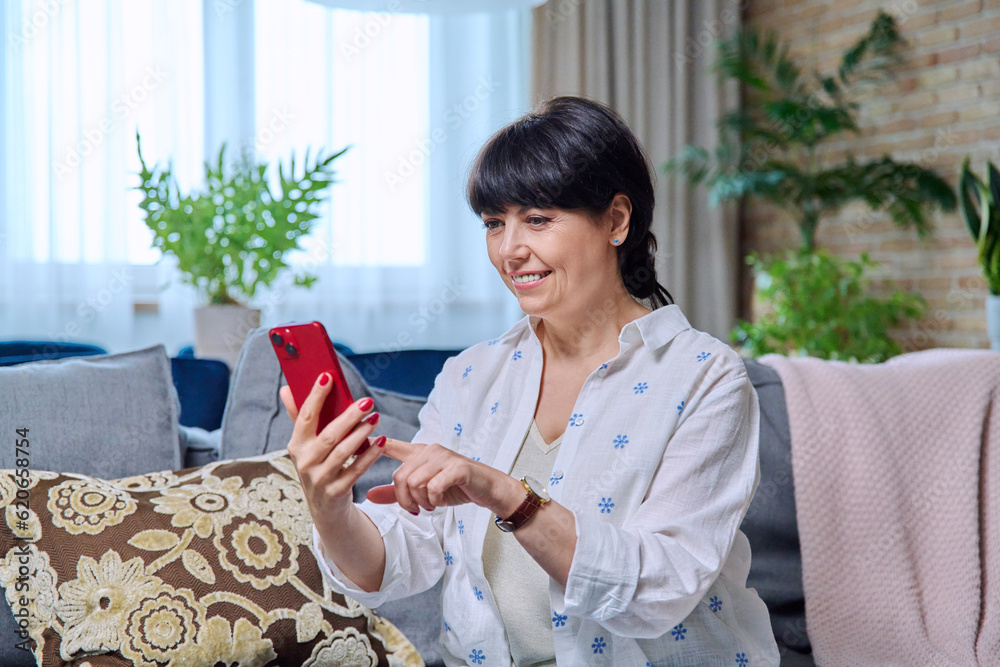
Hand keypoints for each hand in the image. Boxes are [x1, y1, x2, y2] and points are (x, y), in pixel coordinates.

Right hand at [281, 375, 385, 523]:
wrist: (324, 508)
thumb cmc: (317, 466)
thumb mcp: (305, 445)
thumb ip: (298, 417)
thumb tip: (285, 388)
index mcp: (296, 445)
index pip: (305, 416)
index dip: (315, 396)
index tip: (328, 376)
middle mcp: (304, 462)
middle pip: (329, 434)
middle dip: (349, 416)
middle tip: (367, 401)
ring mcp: (319, 478)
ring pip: (343, 451)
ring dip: (362, 433)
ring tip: (376, 418)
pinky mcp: (336, 491)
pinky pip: (356, 470)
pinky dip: (370, 455)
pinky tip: (382, 441)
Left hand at [366, 440, 523, 516]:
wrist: (488, 490)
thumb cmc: (456, 488)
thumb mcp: (422, 492)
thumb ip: (396, 493)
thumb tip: (368, 496)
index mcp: (419, 453)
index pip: (390, 445)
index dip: (372, 444)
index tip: (355, 443)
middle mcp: (429, 451)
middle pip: (400, 476)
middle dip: (405, 499)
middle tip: (417, 509)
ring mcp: (443, 457)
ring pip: (415, 482)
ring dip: (421, 501)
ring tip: (432, 505)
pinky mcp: (457, 467)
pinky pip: (433, 487)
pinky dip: (435, 500)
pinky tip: (441, 502)